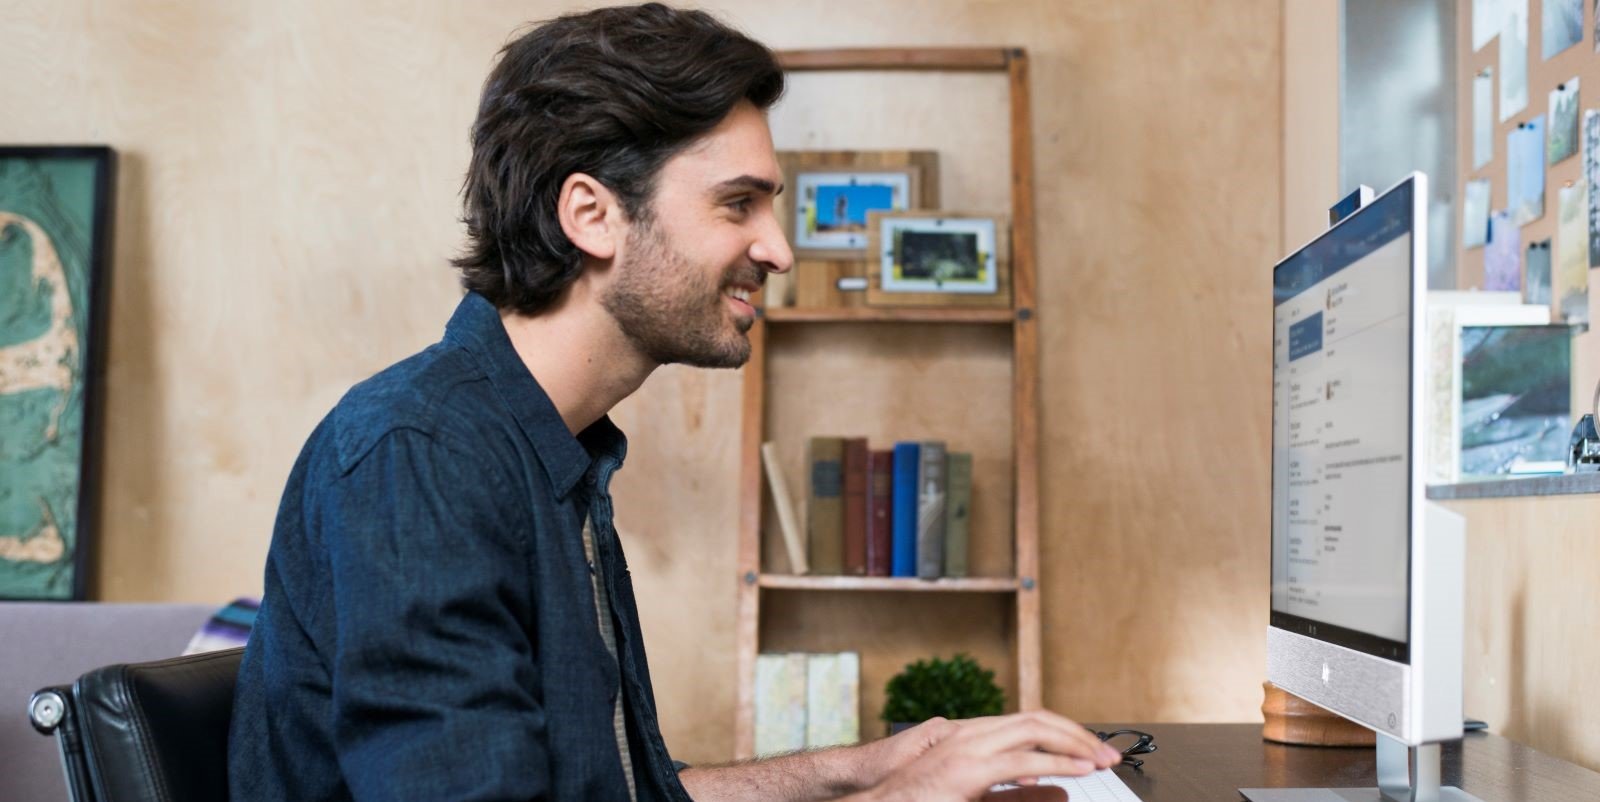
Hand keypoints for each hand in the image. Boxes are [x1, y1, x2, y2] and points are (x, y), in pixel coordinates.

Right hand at [854, 711, 1121, 801]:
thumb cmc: (925, 801)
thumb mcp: (981, 797)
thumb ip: (1019, 793)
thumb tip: (1060, 791)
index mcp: (974, 738)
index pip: (1030, 722)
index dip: (1066, 732)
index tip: (1092, 749)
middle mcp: (972, 735)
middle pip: (1038, 719)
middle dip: (1078, 734)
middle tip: (1108, 754)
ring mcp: (969, 748)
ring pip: (1034, 730)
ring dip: (1075, 743)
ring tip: (1101, 759)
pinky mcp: (968, 770)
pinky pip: (1023, 760)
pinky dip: (1058, 762)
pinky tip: (1080, 770)